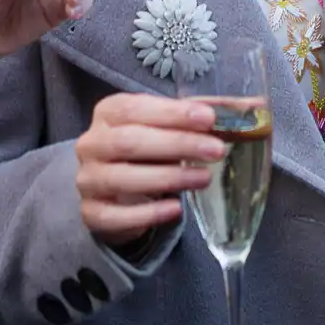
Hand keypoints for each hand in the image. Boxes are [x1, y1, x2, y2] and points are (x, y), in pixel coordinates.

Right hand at [74, 94, 224, 246]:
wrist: (111, 190)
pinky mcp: (91, 213)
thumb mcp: (162, 127)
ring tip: (204, 178)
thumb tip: (237, 108)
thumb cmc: (144, 150)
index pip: (135, 108)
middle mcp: (91, 144)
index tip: (208, 118)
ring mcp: (87, 180)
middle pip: (129, 141)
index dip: (172, 113)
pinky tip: (176, 209)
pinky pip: (116, 216)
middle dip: (177, 144)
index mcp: (108, 113)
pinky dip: (148, 213)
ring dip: (169, 178)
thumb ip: (190, 118)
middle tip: (215, 150)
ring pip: (123, 178)